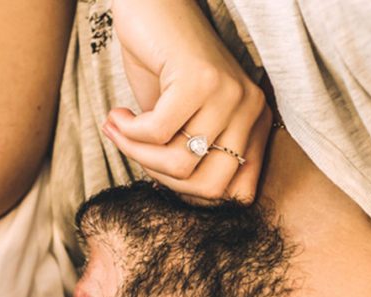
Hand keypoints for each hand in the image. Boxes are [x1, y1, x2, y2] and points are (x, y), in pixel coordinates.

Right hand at [106, 0, 269, 202]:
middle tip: (134, 152)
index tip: (157, 169)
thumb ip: (192, 161)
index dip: (187, 193)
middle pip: (208, 188)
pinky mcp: (200, 80)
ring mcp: (229, 94)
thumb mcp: (182, 124)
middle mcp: (251, 110)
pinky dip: (127, 131)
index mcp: (254, 126)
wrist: (152, 8)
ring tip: (118, 130)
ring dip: (136, 153)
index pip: (232, 194)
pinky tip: (116, 114)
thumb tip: (183, 202)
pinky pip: (156, 133)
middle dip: (160, 178)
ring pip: (178, 163)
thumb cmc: (163, 69)